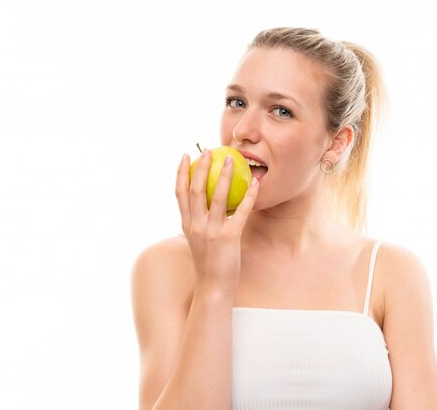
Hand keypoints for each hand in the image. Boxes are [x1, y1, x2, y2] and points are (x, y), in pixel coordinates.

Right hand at [175, 149, 258, 295]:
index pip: (180, 193)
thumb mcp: (197, 240)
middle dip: (202, 166)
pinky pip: (241, 212)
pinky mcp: (229, 238)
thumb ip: (198, 222)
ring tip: (232, 159)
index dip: (182, 172)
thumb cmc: (208, 263)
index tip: (186, 156)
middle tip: (209, 150)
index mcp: (186, 224)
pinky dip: (249, 196)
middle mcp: (196, 225)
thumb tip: (204, 205)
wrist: (213, 287)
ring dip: (225, 175)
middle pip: (197, 189)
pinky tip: (255, 184)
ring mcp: (212, 231)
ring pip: (218, 197)